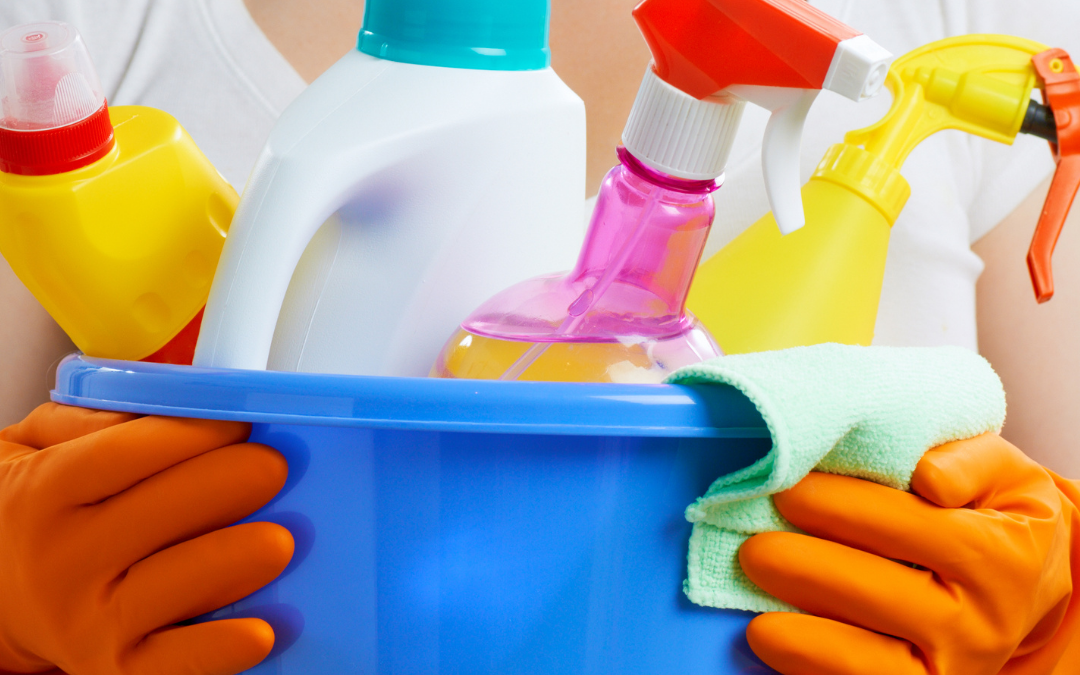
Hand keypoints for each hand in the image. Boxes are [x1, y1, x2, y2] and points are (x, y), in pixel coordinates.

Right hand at [0, 404, 293, 674]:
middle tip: (273, 468)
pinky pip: (172, 664)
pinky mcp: (113, 667)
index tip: (241, 422)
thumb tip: (174, 403)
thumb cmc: (40, 509)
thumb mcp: (35, 448)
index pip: (125, 453)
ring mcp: (85, 619)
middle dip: (227, 485)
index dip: (193, 433)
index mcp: (47, 491)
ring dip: (233, 563)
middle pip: (158, 513)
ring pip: (171, 587)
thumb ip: (93, 419)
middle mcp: (62, 557)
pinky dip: (218, 650)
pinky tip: (262, 631)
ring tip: (279, 542)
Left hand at [739, 433, 1079, 674]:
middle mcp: (982, 621)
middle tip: (754, 542)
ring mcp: (951, 667)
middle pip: (880, 592)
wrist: (1024, 591)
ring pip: (866, 655)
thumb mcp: (1002, 474)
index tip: (790, 489)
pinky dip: (808, 662)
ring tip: (754, 581)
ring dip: (800, 623)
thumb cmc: (990, 514)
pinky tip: (767, 632)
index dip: (845, 506)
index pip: (914, 527)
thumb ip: (968, 461)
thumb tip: (926, 476)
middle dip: (808, 564)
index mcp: (1001, 555)